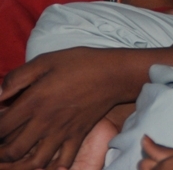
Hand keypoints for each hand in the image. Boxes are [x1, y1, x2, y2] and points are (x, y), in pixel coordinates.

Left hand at [0, 48, 141, 169]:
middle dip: (1, 154)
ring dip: (21, 165)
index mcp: (34, 102)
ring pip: (34, 162)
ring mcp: (62, 132)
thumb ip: (18, 77)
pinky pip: (63, 161)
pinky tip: (46, 165)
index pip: (1, 127)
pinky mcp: (78, 136)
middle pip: (12, 151)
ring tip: (17, 160)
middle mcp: (45, 122)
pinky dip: (53, 167)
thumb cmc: (81, 63)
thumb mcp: (46, 60)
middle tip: (1, 149)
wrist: (115, 73)